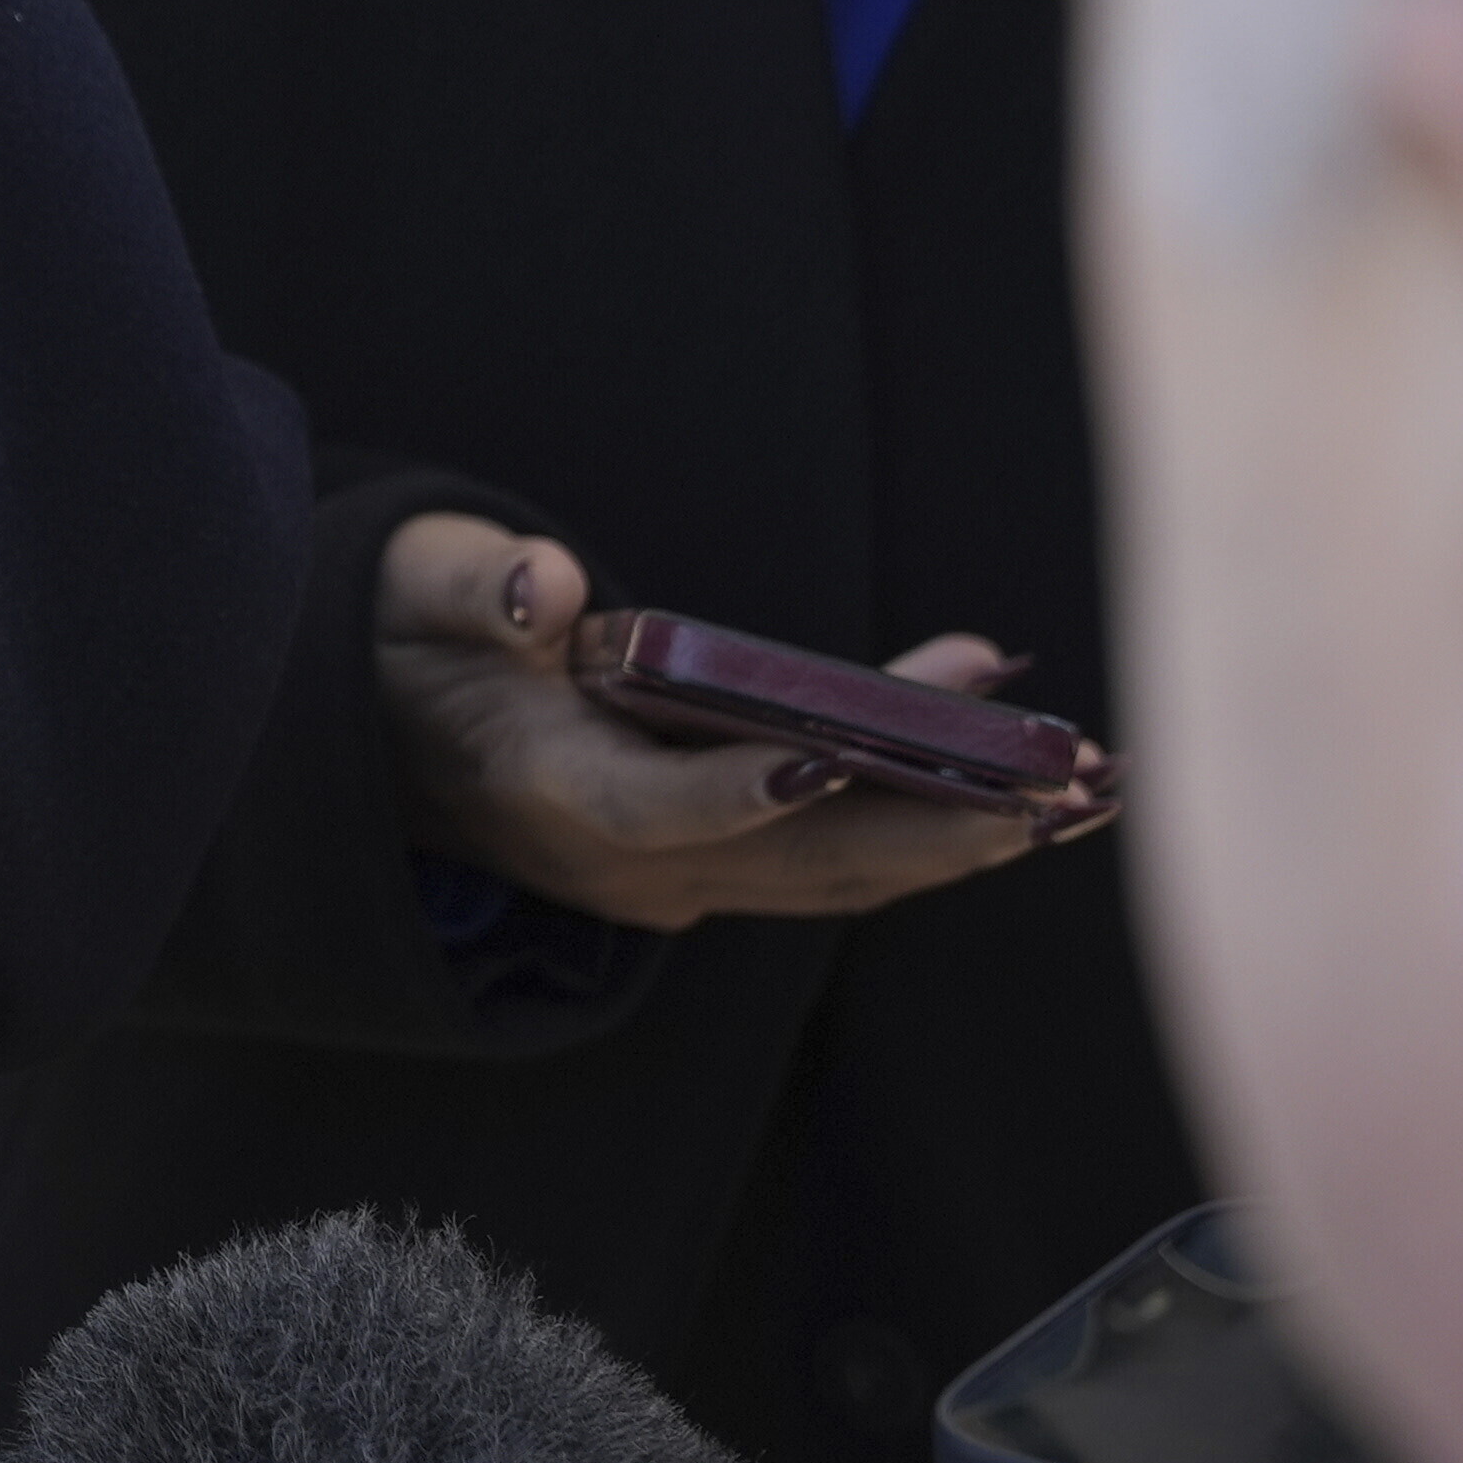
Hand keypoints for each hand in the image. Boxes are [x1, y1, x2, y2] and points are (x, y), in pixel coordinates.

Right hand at [365, 511, 1094, 931]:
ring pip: (842, 870)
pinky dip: (922, 801)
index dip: (746, 793)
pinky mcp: (709, 858)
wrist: (372, 735)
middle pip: (804, 863)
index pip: (663, 811)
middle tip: (1067, 792)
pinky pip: (833, 844)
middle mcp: (626, 862)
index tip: (832, 753)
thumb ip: (480, 593)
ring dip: (968, 835)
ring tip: (1090, 789)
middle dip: (944, 830)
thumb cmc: (400, 644)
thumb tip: (549, 589)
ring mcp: (674, 874)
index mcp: (550, 795)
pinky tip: (990, 722)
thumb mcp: (414, 592)